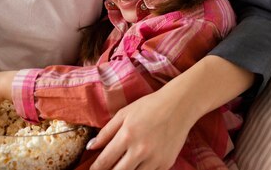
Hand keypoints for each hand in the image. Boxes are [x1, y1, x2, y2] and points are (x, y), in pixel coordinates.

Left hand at [86, 55, 252, 169]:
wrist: (179, 107)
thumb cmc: (148, 107)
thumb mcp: (123, 114)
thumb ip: (106, 132)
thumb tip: (91, 147)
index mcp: (127, 135)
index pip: (105, 160)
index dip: (96, 168)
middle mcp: (140, 150)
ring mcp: (155, 159)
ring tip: (121, 165)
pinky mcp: (166, 164)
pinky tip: (137, 164)